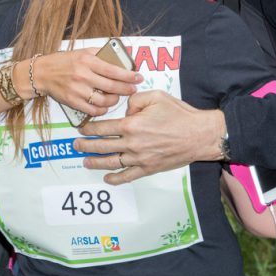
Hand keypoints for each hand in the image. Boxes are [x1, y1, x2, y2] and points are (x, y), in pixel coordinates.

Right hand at [22, 49, 142, 116]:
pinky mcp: (72, 101)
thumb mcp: (83, 52)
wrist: (43, 73)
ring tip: (117, 97)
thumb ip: (101, 54)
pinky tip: (105, 106)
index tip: (138, 78)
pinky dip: (102, 110)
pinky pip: (92, 110)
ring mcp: (77, 90)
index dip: (128, 75)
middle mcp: (83, 75)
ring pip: (103, 101)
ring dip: (114, 101)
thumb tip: (121, 57)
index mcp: (87, 61)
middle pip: (111, 87)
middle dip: (126, 89)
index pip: (113, 70)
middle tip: (133, 89)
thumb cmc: (65, 61)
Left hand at [74, 90, 225, 184]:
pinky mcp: (148, 168)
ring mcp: (139, 158)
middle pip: (102, 146)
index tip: (81, 129)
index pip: (103, 127)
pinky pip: (127, 176)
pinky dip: (115, 179)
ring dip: (95, 163)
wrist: (199, 135)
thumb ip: (135, 99)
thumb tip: (126, 109)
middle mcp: (132, 143)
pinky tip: (107, 178)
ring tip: (85, 161)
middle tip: (76, 145)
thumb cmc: (179, 114)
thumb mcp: (156, 96)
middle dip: (85, 146)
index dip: (89, 129)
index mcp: (132, 124)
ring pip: (111, 163)